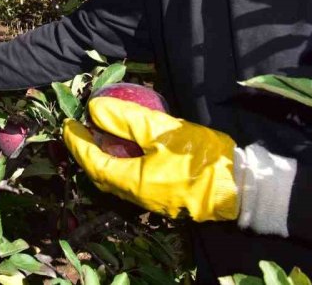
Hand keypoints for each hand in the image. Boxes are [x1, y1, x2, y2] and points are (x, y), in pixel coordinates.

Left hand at [62, 96, 238, 221]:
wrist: (243, 186)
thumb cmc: (201, 157)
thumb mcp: (161, 130)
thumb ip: (126, 119)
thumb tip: (95, 109)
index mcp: (131, 182)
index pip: (92, 162)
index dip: (77, 143)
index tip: (68, 125)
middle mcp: (137, 197)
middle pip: (100, 175)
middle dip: (85, 153)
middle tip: (79, 130)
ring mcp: (151, 201)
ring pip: (115, 181)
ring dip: (103, 160)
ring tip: (99, 137)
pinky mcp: (165, 199)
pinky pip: (131, 183)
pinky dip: (121, 166)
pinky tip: (128, 150)